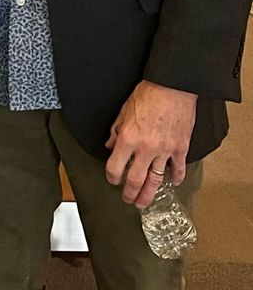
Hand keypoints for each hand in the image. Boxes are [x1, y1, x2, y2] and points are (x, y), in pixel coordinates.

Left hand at [104, 80, 196, 207]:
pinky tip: (172, 184)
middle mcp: (146, 148)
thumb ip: (116, 131)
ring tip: (143, 202)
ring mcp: (165, 150)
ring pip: (156, 180)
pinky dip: (176, 178)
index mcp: (128, 138)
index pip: (115, 166)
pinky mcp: (181, 148)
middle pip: (135, 180)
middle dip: (129, 193)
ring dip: (148, 194)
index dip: (111, 177)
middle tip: (127, 199)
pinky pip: (178, 169)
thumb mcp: (124, 111)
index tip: (112, 180)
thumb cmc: (148, 94)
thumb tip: (109, 145)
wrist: (173, 87)